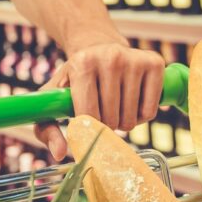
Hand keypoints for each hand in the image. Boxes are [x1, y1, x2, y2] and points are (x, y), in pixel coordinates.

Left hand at [34, 41, 164, 160]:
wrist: (99, 48)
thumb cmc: (75, 78)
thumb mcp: (54, 97)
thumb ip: (47, 128)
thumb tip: (58, 154)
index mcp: (82, 63)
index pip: (89, 114)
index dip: (88, 127)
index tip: (86, 122)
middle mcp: (110, 57)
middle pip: (112, 118)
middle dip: (106, 126)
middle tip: (102, 114)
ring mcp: (134, 59)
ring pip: (132, 117)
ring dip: (123, 123)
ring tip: (116, 109)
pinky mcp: (154, 63)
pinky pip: (150, 111)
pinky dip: (141, 117)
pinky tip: (132, 104)